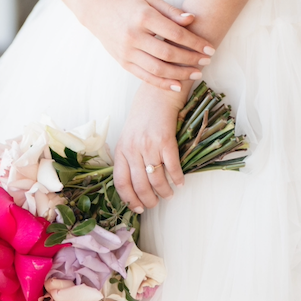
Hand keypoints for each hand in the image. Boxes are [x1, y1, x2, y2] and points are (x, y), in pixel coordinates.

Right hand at [84, 0, 214, 91]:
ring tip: (196, 74)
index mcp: (144, 17)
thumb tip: (192, 19)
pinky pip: (145, 77)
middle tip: (207, 61)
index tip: (210, 48)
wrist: (99, 11)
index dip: (195, 42)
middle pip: (168, 54)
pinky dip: (162, 83)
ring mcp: (127, 52)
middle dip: (190, 59)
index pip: (175, 34)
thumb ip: (171, 11)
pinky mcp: (123, 63)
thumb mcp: (150, 1)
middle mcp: (134, 36)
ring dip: (179, 74)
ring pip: (157, 69)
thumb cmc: (130, 4)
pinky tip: (177, 85)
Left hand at [114, 85, 184, 210]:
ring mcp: (149, 145)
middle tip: (155, 204)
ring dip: (164, 191)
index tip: (137, 208)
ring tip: (168, 194)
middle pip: (139, 184)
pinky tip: (180, 182)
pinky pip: (172, 166)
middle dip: (148, 200)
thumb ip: (129, 155)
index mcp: (122, 149)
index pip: (121, 182)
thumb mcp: (129, 134)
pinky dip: (177, 177)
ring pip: (156, 179)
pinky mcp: (166, 140)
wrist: (158, 92)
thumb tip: (135, 182)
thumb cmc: (144, 113)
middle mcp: (133, 148)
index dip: (129, 199)